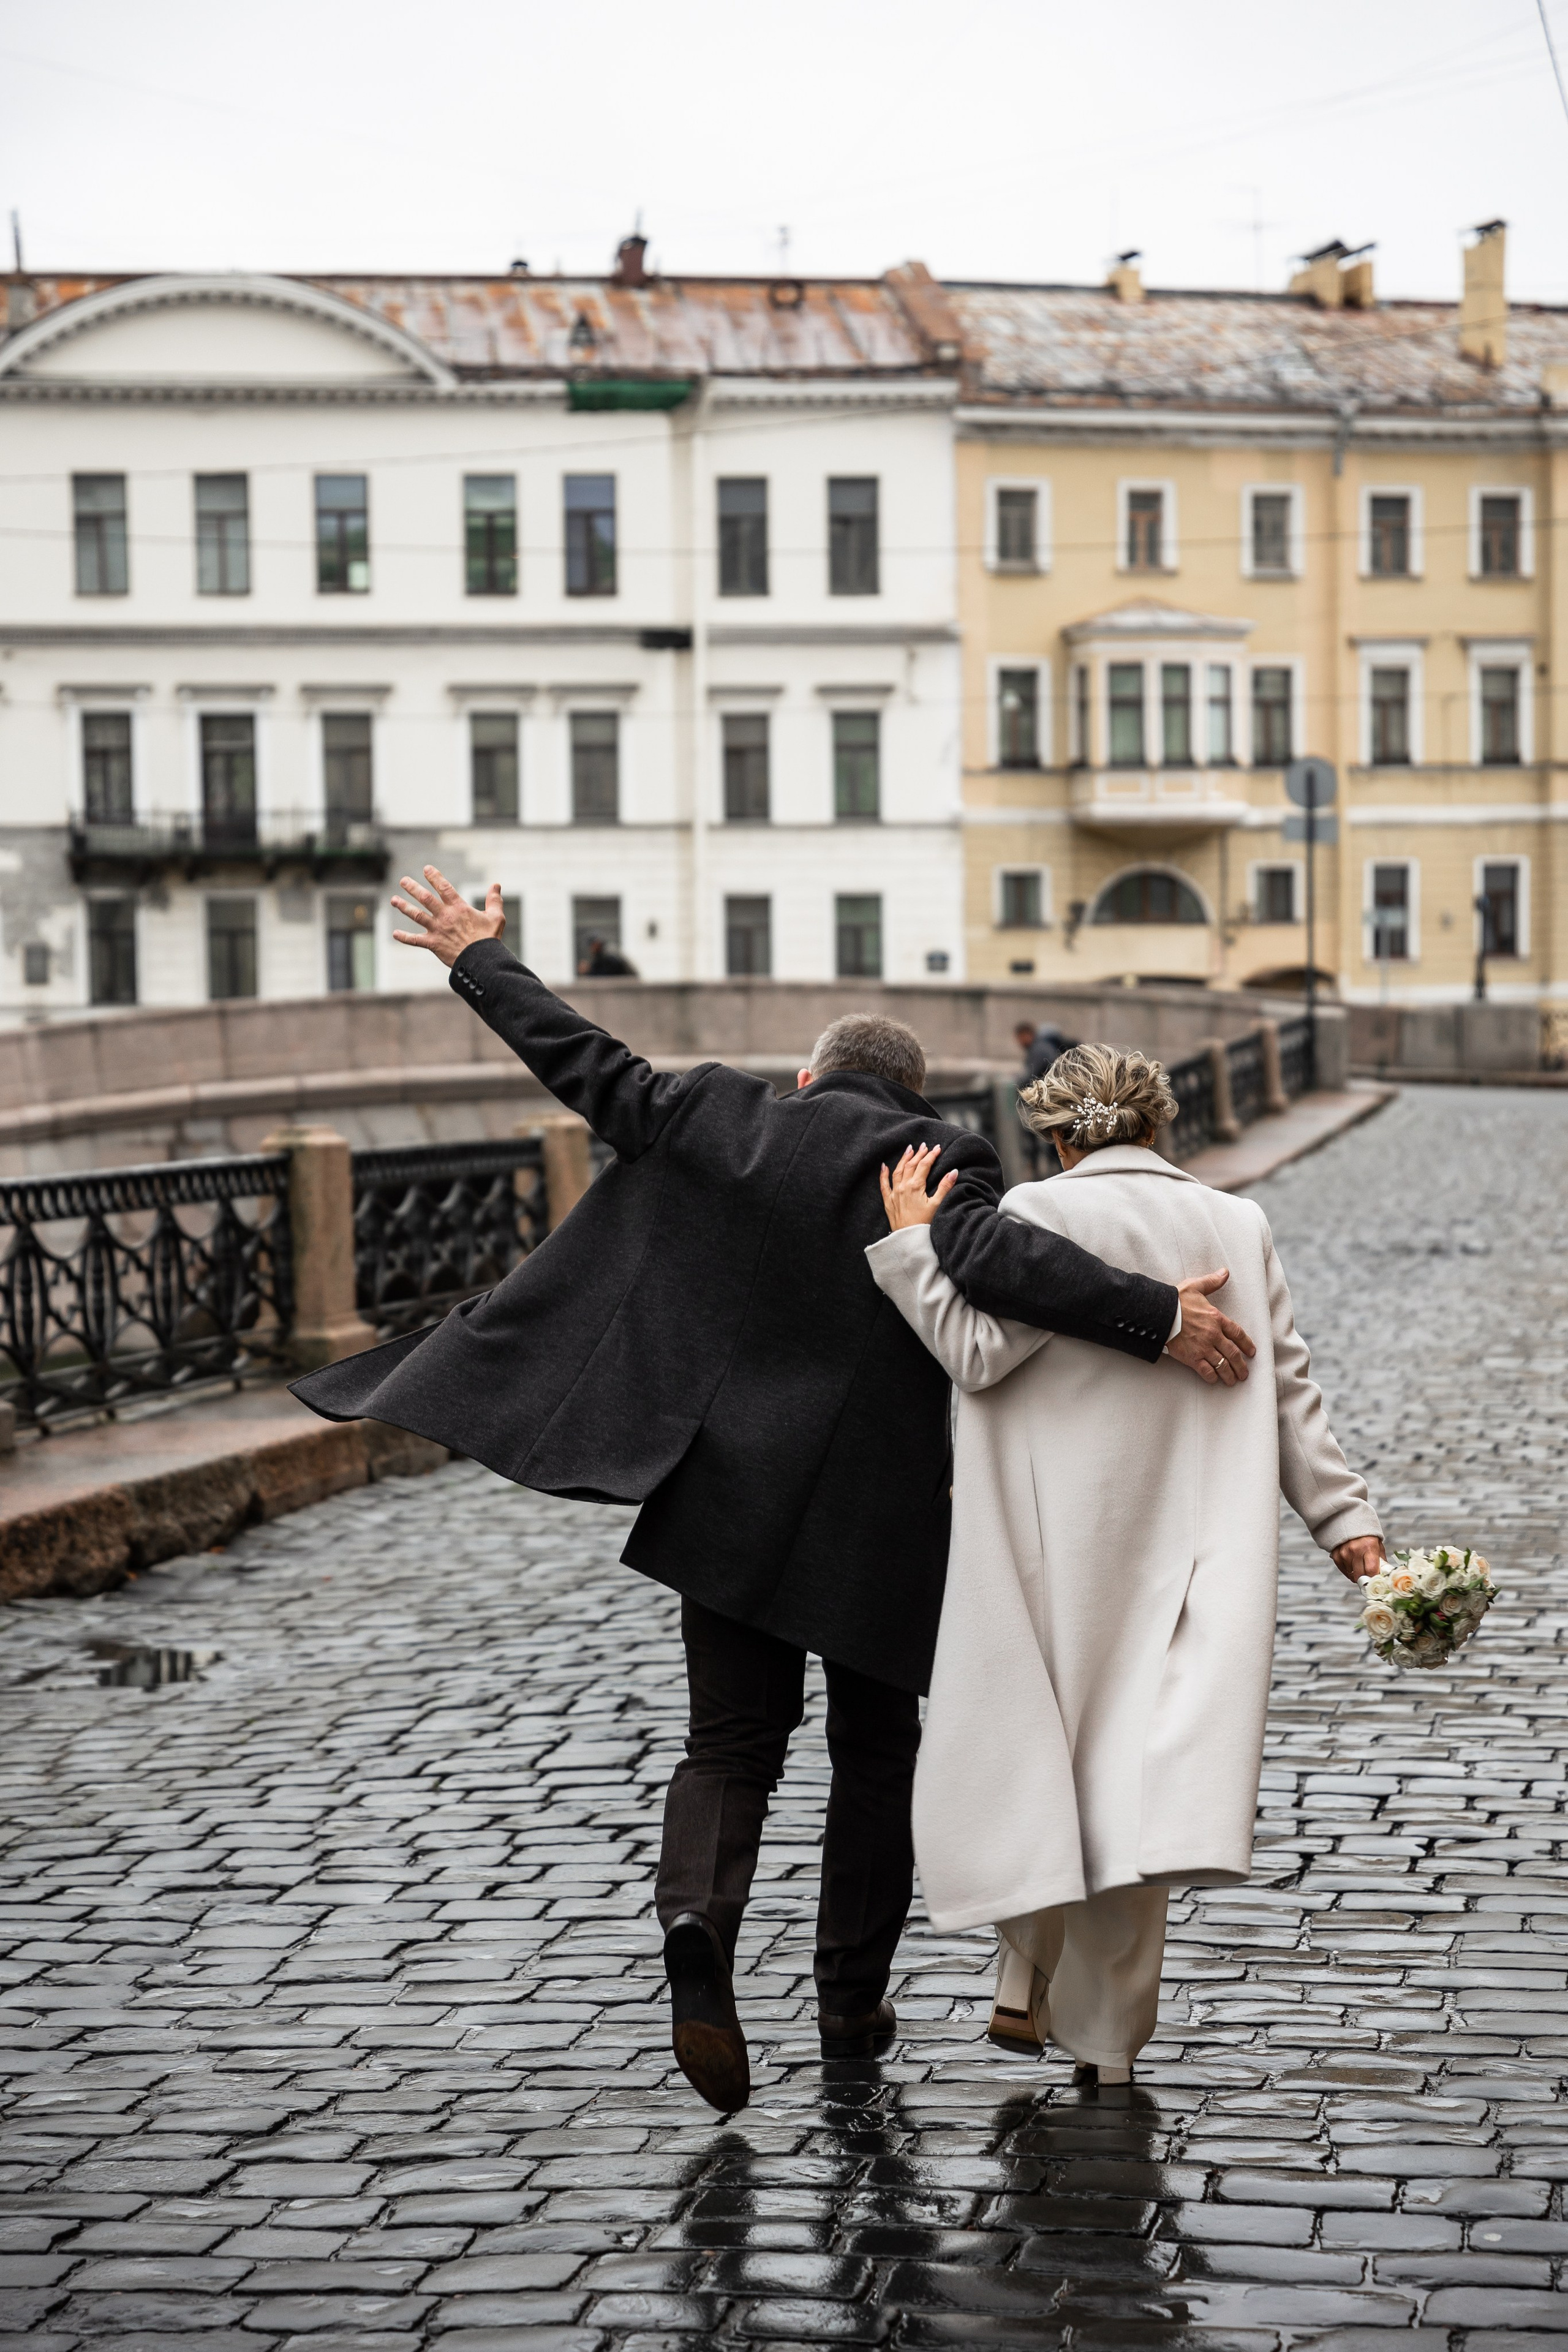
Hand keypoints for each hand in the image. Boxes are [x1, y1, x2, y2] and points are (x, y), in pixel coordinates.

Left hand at [391, 867, 504, 967]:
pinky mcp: (433, 944)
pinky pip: (415, 940)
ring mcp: (437, 930)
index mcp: (459, 908)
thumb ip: (494, 900)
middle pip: (425, 898)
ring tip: (393, 900)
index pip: (444, 887)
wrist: (481, 961)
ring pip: (417, 915)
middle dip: (413, 888)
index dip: (435, 877)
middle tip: (403, 880)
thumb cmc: (489, 939)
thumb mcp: (496, 917)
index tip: (426, 869)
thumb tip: (496, 885)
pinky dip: (404, 937)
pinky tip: (394, 933)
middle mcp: (445, 916)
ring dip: (404, 907)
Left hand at [880, 1143, 956, 1231]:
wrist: (909, 1240)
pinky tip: (883, 1166)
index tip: (938, 1148)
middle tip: (924, 1146)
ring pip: (898, 1171)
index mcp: (915, 1186)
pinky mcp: (888, 1201)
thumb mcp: (937, 1205)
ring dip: (904, 1159)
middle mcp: (903, 1187)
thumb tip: (953, 1172)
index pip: (924, 1165)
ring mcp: (894, 1194)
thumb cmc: (924, 1224)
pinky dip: (883, 1174)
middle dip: (918, 1154)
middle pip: (911, 1165)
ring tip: (909, 1150)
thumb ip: (944, 1187)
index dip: (931, 1155)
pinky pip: (883, 1185)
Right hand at [1163, 1269, 1255, 1386]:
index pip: (1237, 1333)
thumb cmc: (1176, 1299)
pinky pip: (1205, 1370)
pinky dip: (1211, 1377)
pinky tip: (1214, 1380)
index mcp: (1216, 1318)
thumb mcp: (1196, 1286)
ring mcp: (1203, 1348)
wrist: (1159, 1313)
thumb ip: (1212, 1281)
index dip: (1246, 1344)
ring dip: (1229, 1374)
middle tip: (1244, 1374)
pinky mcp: (1191, 1357)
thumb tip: (1225, 1272)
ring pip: (1222, 1364)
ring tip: (1233, 1381)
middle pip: (1232, 1353)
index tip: (1251, 1352)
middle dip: (1240, 1365)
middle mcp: (1213, 1335)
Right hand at [1332, 1534, 1384, 1585]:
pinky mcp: (1336, 1555)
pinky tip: (1352, 1564)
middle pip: (1360, 1576)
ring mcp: (1344, 1553)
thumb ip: (1381, 1561)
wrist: (1350, 1522)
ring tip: (1360, 1566)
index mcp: (1369, 1547)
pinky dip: (1348, 1570)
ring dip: (1356, 1574)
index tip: (1376, 1580)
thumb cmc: (1367, 1535)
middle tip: (1368, 1576)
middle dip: (1365, 1579)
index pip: (1371, 1571)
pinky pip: (1343, 1570)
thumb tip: (1383, 1575)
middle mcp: (1355, 1550)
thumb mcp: (1378, 1545)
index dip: (1374, 1578)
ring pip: (1351, 1575)